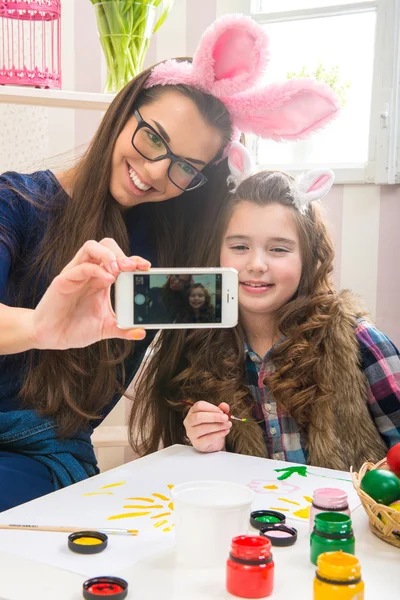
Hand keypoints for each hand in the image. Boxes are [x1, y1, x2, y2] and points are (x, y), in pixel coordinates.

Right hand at [31, 238, 149, 349]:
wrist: (51, 337)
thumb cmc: (75, 328)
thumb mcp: (105, 329)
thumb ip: (123, 329)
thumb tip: (142, 332)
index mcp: (101, 279)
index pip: (119, 259)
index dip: (134, 259)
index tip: (146, 267)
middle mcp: (89, 272)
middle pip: (106, 246)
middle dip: (123, 253)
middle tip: (134, 267)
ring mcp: (76, 274)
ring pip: (91, 247)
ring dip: (109, 255)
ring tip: (120, 269)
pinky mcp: (63, 281)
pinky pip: (80, 267)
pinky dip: (96, 270)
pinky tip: (107, 280)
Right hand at [183, 401, 231, 452]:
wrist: (213, 443)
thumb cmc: (213, 425)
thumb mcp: (218, 416)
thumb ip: (221, 409)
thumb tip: (224, 406)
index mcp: (193, 411)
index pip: (199, 406)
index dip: (211, 408)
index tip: (222, 411)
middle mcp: (189, 422)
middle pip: (198, 417)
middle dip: (214, 417)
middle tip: (226, 418)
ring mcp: (191, 433)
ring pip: (203, 428)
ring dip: (218, 426)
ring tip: (228, 425)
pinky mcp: (197, 444)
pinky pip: (208, 438)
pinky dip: (219, 434)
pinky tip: (226, 431)